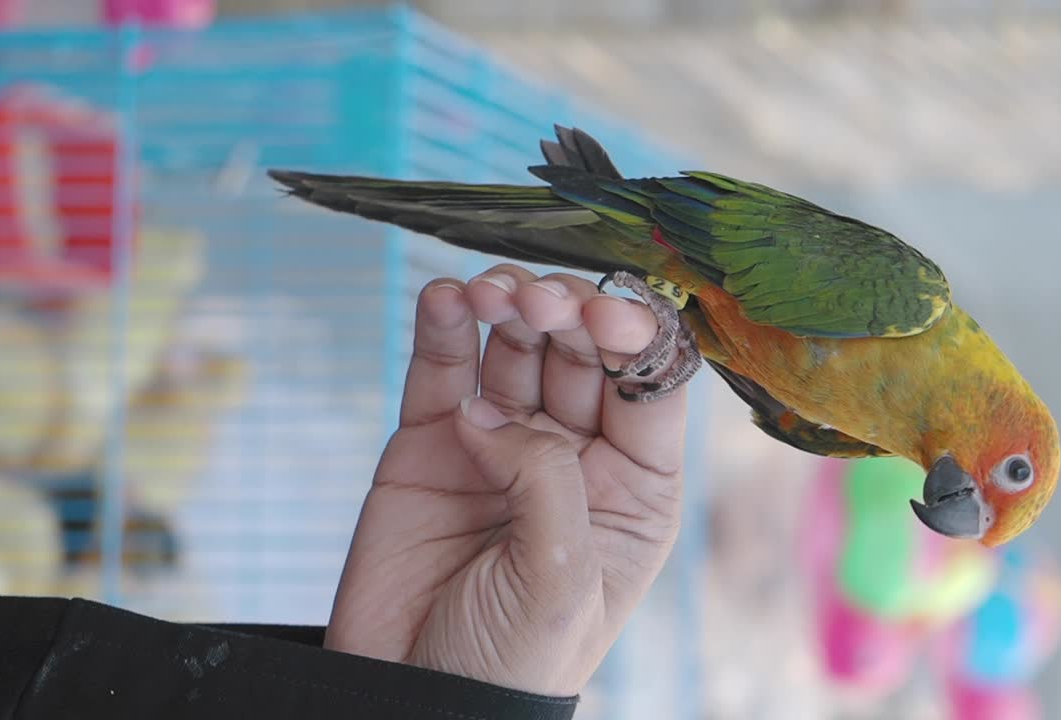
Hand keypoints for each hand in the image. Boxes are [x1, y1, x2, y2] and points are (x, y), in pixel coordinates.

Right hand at [324, 263, 688, 696]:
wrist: (411, 698)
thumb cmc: (510, 659)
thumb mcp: (560, 580)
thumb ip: (547, 480)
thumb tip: (493, 409)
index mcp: (633, 487)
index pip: (649, 387)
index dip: (635, 340)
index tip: (606, 318)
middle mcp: (574, 452)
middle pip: (582, 352)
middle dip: (565, 314)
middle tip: (536, 302)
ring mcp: (501, 440)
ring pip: (516, 345)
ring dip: (508, 305)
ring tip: (489, 295)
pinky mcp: (434, 439)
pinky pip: (446, 367)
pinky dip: (446, 325)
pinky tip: (447, 299)